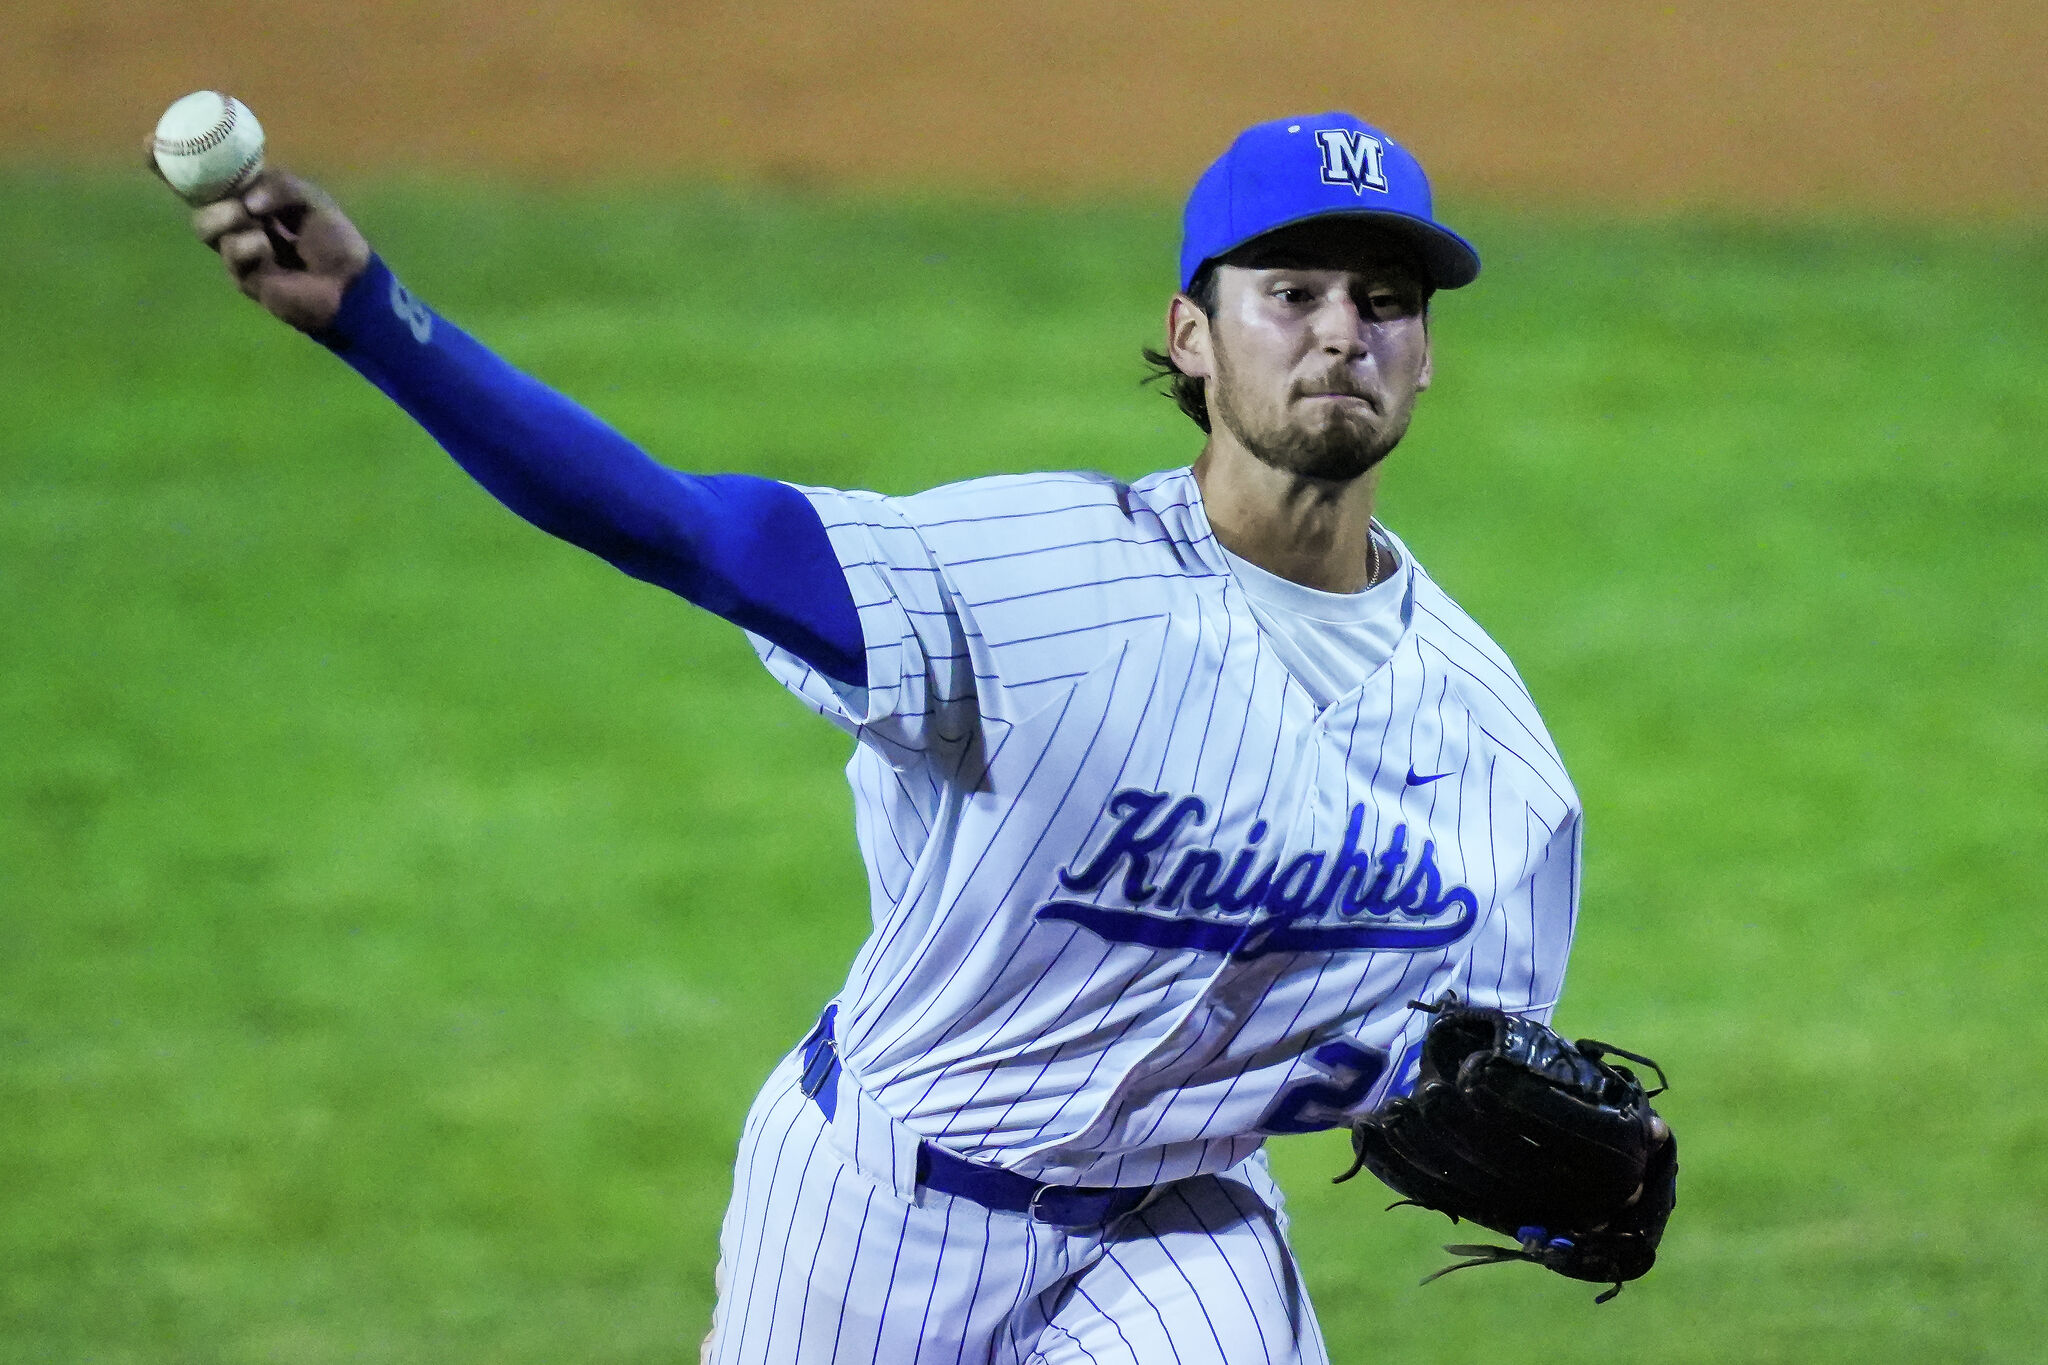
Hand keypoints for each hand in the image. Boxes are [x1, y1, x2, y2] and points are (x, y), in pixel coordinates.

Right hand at [186, 168, 370, 332]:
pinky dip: (247, 245)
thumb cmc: (334, 238)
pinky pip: (230, 253)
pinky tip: (268, 250)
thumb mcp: (310, 199)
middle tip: (210, 183)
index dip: (176, 160)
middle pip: (194, 201)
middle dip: (186, 188)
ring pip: (204, 226)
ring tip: (251, 219)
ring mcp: (235, 249)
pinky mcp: (242, 277)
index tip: (150, 142)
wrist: (350, 283)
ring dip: (224, 217)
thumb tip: (246, 201)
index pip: (207, 175)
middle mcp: (237, 221)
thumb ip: (278, 186)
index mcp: (250, 196)